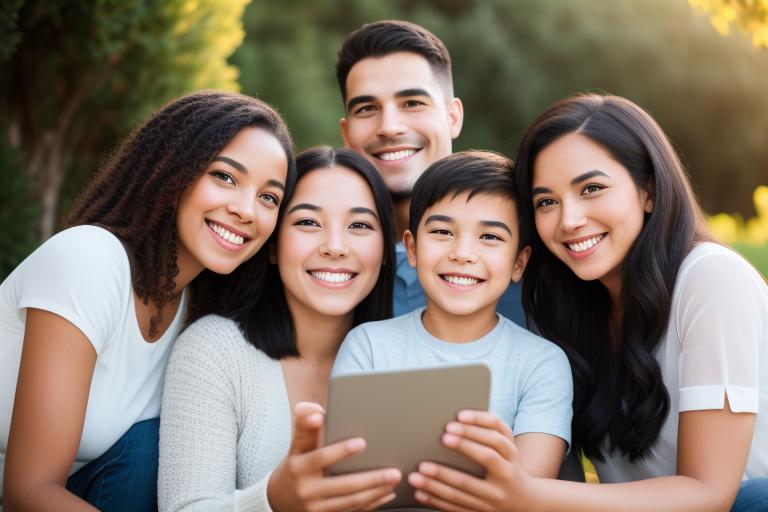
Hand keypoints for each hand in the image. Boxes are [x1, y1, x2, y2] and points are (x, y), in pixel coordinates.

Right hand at [268, 402, 401, 511]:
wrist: (278, 500)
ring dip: (376, 493)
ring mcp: (316, 508)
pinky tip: (387, 495)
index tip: (362, 443)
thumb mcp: (295, 446)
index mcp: (299, 467)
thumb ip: (305, 425)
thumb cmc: (294, 466)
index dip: (341, 451)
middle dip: (371, 479)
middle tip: (394, 472)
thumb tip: (316, 412)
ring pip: (351, 502)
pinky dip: (372, 504)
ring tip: (394, 481)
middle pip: (343, 485)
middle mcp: (307, 489)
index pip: (321, 458)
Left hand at [407, 410, 535, 511]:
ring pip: (464, 488)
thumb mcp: (508, 449)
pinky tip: (421, 493)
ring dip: (438, 481)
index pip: (496, 439)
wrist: (527, 503)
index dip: (477, 428)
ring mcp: (494, 497)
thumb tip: (459, 418)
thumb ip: (490, 433)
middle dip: (463, 446)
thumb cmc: (508, 466)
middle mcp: (506, 475)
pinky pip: (456, 507)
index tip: (456, 419)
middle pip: (485, 459)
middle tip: (441, 439)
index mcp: (511, 456)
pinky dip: (436, 500)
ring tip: (417, 474)